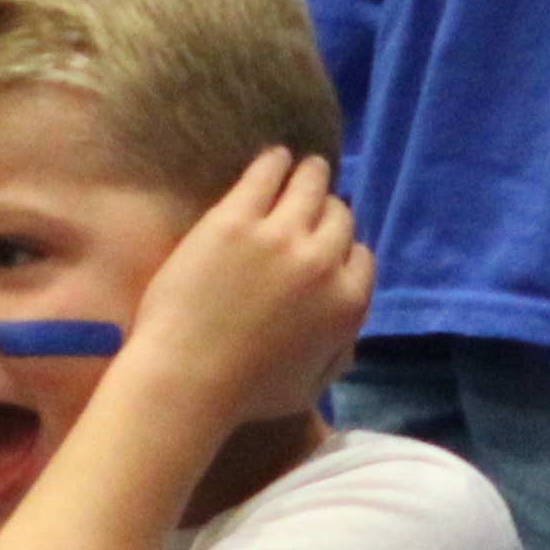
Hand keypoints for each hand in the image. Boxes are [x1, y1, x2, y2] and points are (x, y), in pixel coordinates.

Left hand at [116, 149, 371, 428]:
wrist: (188, 376)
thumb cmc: (246, 393)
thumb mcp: (312, 385)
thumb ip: (338, 352)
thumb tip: (347, 330)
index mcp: (347, 304)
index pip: (361, 258)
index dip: (345, 250)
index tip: (329, 246)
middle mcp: (323, 262)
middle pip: (339, 218)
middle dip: (330, 210)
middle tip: (318, 200)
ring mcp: (280, 235)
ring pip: (310, 186)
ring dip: (312, 173)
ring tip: (305, 165)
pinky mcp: (236, 218)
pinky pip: (265, 175)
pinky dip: (274, 162)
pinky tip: (274, 157)